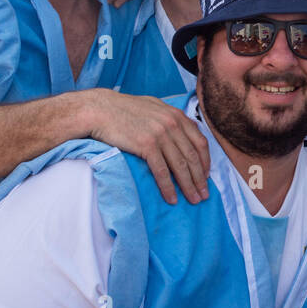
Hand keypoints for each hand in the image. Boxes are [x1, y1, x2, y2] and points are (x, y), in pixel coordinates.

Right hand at [83, 89, 210, 203]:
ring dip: (189, 186)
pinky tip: (172, 198)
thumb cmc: (124, 110)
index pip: (200, 142)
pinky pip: (162, 171)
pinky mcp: (147, 145)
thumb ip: (171, 118)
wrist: (100, 109)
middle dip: (200, 178)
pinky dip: (168, 187)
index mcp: (176, 115)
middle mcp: (172, 124)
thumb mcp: (154, 107)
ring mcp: (160, 134)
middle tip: (204, 194)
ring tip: (194, 200)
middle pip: (193, 157)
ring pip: (180, 166)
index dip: (205, 161)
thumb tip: (183, 129)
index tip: (206, 176)